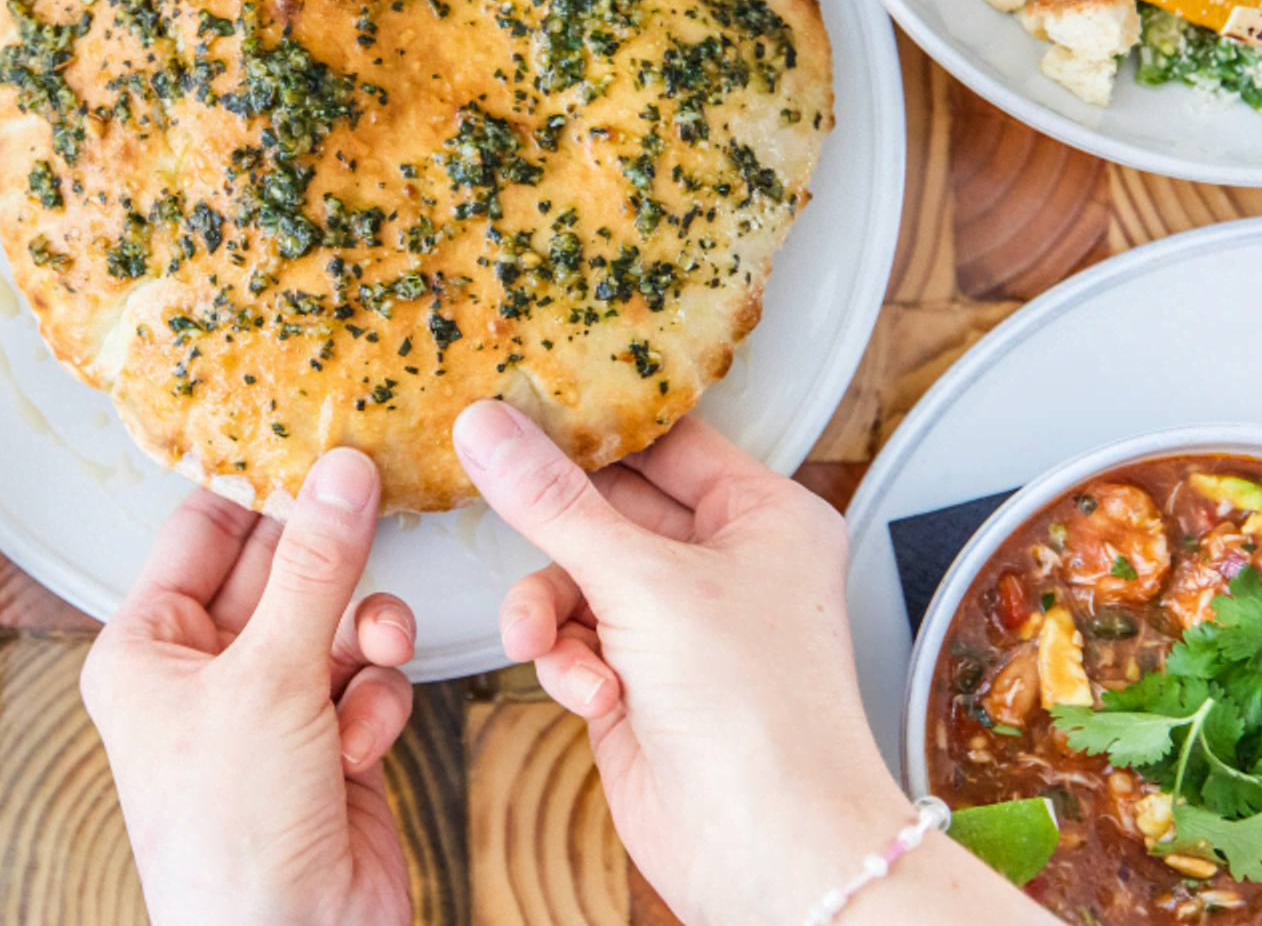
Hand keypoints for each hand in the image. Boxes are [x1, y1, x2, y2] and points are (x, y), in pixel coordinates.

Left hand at [81, 449, 417, 925]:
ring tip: (372, 646)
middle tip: (375, 503)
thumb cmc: (230, 840)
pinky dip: (372, 702)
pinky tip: (362, 740)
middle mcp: (202, 678)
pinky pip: (363, 681)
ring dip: (360, 635)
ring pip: (332, 623)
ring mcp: (267, 713)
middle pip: (278, 575)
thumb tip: (340, 474)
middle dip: (328, 562)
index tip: (310, 440)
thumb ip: (315, 567)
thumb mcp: (269, 678)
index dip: (255, 490)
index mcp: (146, 652)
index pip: (199, 538)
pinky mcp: (328, 747)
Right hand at [453, 403, 1051, 925]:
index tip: (519, 409)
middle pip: (610, 510)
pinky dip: (567, 663)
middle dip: (558, 536)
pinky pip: (576, 641)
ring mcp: (684, 627)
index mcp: (764, 515)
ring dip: (551, 611)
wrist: (770, 852)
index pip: (668, 440)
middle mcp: (728, 565)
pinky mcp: (644, 682)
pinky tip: (589, 693)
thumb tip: (490, 429)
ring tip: (543, 641)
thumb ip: (554, 503)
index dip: (594, 428)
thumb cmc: (762, 715)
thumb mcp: (644, 582)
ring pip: (579, 580)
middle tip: (497, 509)